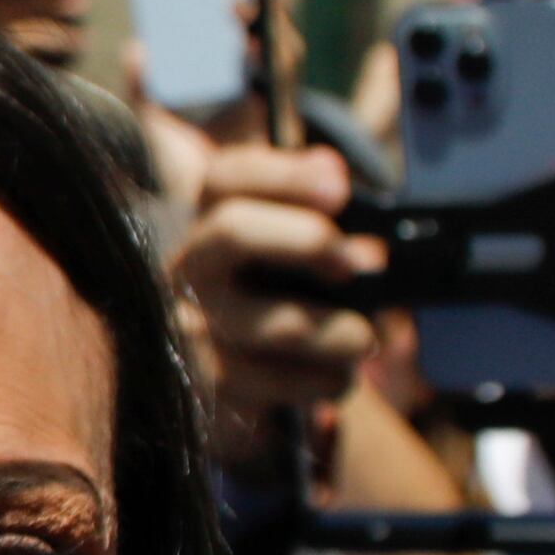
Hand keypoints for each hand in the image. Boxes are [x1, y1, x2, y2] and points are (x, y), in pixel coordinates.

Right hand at [172, 130, 382, 465]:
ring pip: (280, 322)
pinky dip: (327, 380)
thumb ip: (316, 206)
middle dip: (306, 239)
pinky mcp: (209, 384)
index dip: (285, 174)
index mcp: (209, 221)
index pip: (228, 177)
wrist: (243, 383)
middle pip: (233, 230)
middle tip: (358, 263)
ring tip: (366, 341)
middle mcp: (188, 266)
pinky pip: (284, 380)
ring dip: (340, 332)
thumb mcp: (295, 250)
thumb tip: (331, 170)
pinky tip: (337, 376)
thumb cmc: (282, 300)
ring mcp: (190, 326)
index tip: (341, 188)